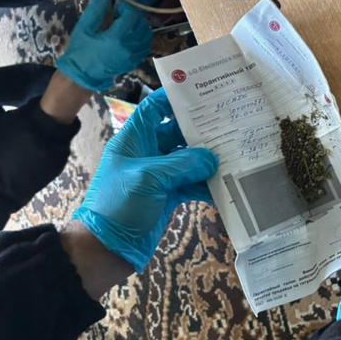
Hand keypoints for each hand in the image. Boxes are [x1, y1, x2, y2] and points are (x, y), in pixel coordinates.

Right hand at [57, 0, 152, 91]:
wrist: (82, 74)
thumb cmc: (81, 50)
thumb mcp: (84, 28)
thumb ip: (95, 10)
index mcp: (116, 37)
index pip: (132, 15)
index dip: (126, 6)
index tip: (117, 5)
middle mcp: (129, 47)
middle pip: (142, 23)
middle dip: (133, 14)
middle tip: (120, 14)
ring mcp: (134, 56)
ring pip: (147, 35)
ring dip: (140, 25)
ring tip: (126, 24)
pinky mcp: (134, 62)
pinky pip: (145, 46)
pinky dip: (142, 37)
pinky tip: (131, 35)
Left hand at [74, 88, 218, 270]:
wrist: (107, 247)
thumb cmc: (119, 204)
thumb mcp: (149, 178)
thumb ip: (183, 164)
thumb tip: (213, 159)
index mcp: (134, 140)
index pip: (154, 109)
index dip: (173, 98)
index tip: (201, 92)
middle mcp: (147, 153)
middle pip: (177, 133)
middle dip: (201, 130)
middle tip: (229, 123)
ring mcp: (159, 175)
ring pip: (188, 159)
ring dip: (208, 159)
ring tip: (233, 152)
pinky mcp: (168, 195)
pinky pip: (191, 183)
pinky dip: (206, 184)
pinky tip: (225, 183)